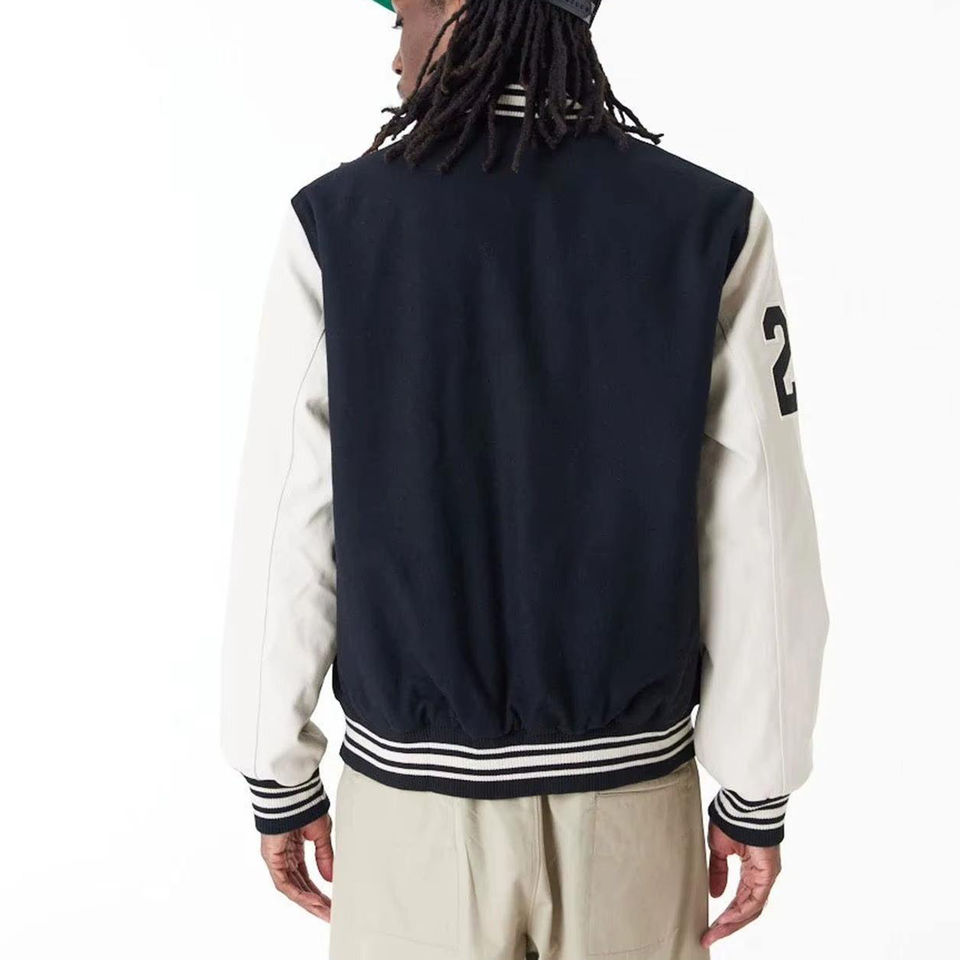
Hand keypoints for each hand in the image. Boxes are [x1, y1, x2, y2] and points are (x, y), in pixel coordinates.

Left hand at [260, 813, 333, 920]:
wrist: (292, 792)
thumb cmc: (304, 806)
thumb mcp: (321, 834)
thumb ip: (324, 857)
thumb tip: (330, 879)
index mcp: (294, 851)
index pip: (306, 878)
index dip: (318, 893)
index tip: (332, 904)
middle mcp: (284, 858)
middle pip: (300, 887)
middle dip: (315, 902)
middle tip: (330, 914)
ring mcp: (277, 859)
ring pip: (292, 888)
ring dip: (309, 902)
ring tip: (325, 913)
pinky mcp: (272, 858)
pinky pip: (284, 882)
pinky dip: (298, 893)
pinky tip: (312, 901)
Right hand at [700, 822, 781, 947]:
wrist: (743, 804)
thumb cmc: (732, 819)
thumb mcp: (719, 849)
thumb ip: (718, 872)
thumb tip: (716, 894)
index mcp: (750, 870)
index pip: (739, 901)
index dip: (725, 916)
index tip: (708, 927)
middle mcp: (760, 877)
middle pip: (745, 910)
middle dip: (727, 926)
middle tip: (709, 936)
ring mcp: (766, 877)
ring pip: (750, 909)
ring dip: (732, 923)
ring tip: (714, 932)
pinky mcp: (768, 874)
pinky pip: (755, 900)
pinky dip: (740, 911)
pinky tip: (726, 918)